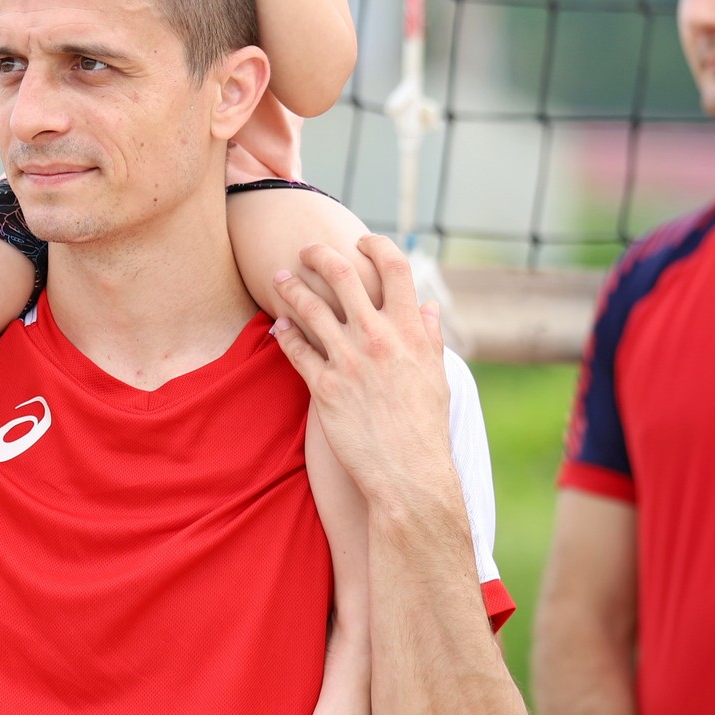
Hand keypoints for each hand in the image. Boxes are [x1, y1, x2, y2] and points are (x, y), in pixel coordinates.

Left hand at [269, 237, 456, 504]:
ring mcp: (349, 360)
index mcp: (411, 331)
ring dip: (290, 287)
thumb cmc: (425, 427)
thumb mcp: (437, 376)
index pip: (394, 267)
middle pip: (342, 274)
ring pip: (309, 307)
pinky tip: (278, 325)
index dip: (375, 245)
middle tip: (305, 249)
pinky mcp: (324, 386)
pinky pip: (296, 348)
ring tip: (279, 278)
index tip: (360, 241)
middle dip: (319, 254)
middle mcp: (379, 338)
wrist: (408, 474)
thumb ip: (429, 337)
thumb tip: (427, 307)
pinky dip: (284, 332)